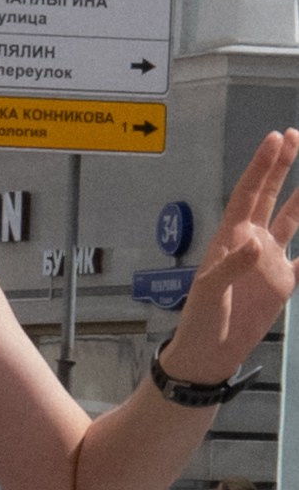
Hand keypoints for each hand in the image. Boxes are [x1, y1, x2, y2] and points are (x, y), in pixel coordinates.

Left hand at [167, 133, 298, 380]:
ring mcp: (270, 261)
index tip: (274, 139)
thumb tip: (257, 241)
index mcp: (231, 238)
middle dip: (281, 167)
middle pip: (270, 196)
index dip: (262, 166)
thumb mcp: (210, 291)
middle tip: (294, 135)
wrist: (210, 354)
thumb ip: (232, 265)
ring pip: (293, 220)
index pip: (248, 194)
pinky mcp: (283, 283)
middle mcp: (253, 242)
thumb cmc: (200, 320)